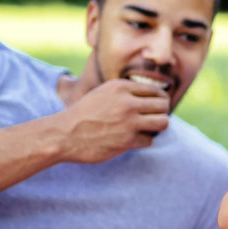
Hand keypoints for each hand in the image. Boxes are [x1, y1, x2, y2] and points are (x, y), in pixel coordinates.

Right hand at [56, 79, 171, 162]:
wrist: (63, 134)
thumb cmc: (84, 114)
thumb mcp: (103, 93)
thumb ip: (126, 92)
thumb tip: (154, 97)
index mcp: (121, 87)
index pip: (156, 90)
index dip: (159, 100)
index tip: (155, 107)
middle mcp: (127, 102)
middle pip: (163, 105)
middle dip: (161, 113)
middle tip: (153, 119)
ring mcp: (128, 122)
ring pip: (163, 122)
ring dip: (158, 127)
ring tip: (148, 129)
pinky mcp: (127, 141)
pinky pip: (149, 140)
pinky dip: (142, 141)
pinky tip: (131, 140)